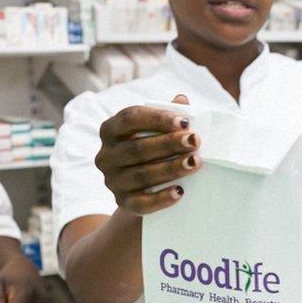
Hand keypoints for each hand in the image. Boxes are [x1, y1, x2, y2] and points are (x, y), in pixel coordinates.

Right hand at [95, 94, 200, 215]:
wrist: (145, 189)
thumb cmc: (154, 150)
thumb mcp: (158, 131)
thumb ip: (169, 115)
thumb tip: (181, 100)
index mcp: (111, 130)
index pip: (131, 118)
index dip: (157, 118)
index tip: (185, 122)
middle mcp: (106, 155)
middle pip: (137, 148)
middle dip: (169, 144)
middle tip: (195, 141)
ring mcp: (112, 180)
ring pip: (141, 174)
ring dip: (170, 168)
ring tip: (195, 163)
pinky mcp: (122, 202)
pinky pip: (140, 203)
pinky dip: (161, 198)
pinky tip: (180, 192)